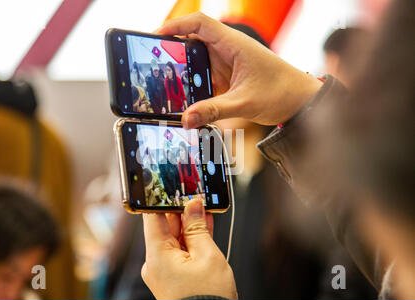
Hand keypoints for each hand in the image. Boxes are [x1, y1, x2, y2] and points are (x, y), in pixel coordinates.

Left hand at [142, 199, 237, 299]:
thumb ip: (197, 228)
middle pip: (166, 226)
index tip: (173, 186)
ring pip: (175, 238)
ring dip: (189, 223)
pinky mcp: (173, 275)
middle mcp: (156, 262)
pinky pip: (180, 250)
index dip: (162, 199)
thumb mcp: (207, 256)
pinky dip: (191, 239)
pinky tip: (203, 224)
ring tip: (204, 208)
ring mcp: (164, 270)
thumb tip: (193, 206)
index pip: (153, 217)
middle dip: (182, 211)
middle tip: (196, 196)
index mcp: (157, 256)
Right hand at [157, 12, 322, 128]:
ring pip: (197, 61)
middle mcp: (228, 50)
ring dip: (183, 72)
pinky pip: (204, 76)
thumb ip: (213, 111)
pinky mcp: (228, 77)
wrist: (301, 102)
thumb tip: (186, 120)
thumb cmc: (281, 92)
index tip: (156, 35)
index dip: (175, 24)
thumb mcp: (244, 103)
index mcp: (234, 44)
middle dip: (173, 51)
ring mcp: (227, 63)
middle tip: (153, 64)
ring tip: (165, 85)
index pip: (200, 23)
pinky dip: (193, 85)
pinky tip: (184, 97)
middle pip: (193, 42)